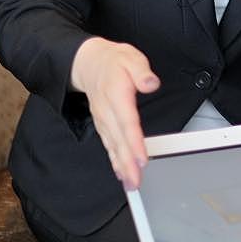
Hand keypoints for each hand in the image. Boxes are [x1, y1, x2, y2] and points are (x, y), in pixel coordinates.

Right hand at [70, 37, 159, 189]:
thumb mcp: (131, 58)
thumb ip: (141, 71)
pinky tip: (121, 172)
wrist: (89, 63)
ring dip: (121, 166)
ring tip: (131, 183)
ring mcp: (103, 119)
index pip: (127, 122)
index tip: (142, 159)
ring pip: (112, 146)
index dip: (134, 142)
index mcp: (116, 94)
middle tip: (136, 182)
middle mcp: (107, 111)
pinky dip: (114, 160)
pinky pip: (108, 145)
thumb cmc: (114, 61)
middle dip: (127, 163)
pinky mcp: (103, 124)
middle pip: (119, 140)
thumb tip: (150, 83)